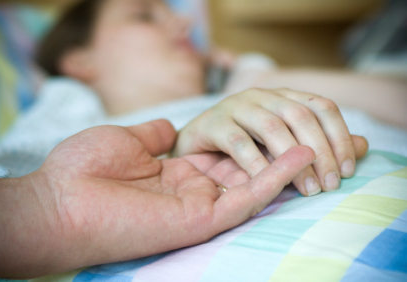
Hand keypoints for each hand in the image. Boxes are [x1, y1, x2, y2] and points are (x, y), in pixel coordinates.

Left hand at [0, 120, 314, 278]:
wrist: (57, 201)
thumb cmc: (82, 169)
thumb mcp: (126, 141)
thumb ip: (155, 137)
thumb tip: (169, 130)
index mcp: (177, 173)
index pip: (227, 156)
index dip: (254, 142)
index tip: (279, 125)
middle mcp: (194, 190)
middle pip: (248, 172)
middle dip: (282, 155)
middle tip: (316, 136)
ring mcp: (200, 207)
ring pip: (257, 187)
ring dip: (288, 167)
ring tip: (320, 144)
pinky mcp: (202, 219)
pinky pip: (248, 198)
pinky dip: (276, 179)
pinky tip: (300, 157)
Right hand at [174, 88, 368, 196]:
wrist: (196, 147)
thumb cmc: (245, 147)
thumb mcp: (285, 146)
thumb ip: (321, 144)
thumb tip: (362, 145)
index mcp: (284, 97)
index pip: (322, 106)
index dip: (340, 136)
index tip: (348, 170)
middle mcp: (263, 96)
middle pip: (301, 115)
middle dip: (321, 151)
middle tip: (329, 185)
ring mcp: (236, 106)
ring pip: (272, 126)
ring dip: (292, 160)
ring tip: (307, 189)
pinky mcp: (213, 122)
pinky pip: (238, 141)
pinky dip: (257, 163)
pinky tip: (268, 182)